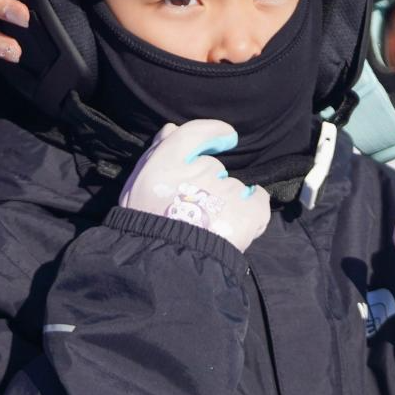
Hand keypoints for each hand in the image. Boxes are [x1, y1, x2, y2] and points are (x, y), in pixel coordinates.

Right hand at [119, 120, 270, 252]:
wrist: (167, 266)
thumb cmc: (147, 226)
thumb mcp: (138, 188)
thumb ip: (155, 156)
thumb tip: (171, 128)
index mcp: (168, 164)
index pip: (192, 134)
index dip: (212, 132)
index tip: (226, 138)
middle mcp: (201, 171)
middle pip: (213, 167)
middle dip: (207, 182)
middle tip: (193, 208)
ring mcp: (228, 190)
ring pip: (233, 186)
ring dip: (225, 200)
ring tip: (209, 224)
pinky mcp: (248, 210)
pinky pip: (257, 199)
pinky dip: (251, 207)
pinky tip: (235, 222)